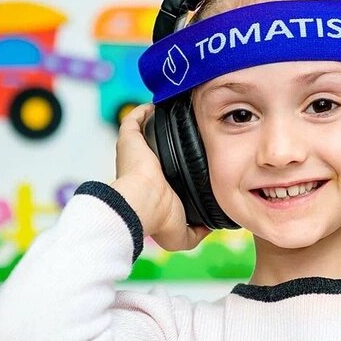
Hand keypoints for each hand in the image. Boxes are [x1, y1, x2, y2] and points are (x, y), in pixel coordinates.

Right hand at [110, 104, 209, 250]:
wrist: (142, 204)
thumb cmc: (157, 219)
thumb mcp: (183, 236)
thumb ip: (198, 231)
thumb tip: (211, 226)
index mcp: (155, 187)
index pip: (167, 172)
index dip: (181, 163)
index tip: (201, 155)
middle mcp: (144, 168)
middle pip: (157, 148)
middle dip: (174, 139)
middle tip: (198, 129)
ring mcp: (135, 152)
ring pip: (146, 131)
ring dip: (158, 122)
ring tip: (181, 112)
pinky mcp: (129, 139)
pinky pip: (135, 118)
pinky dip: (145, 110)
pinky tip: (160, 104)